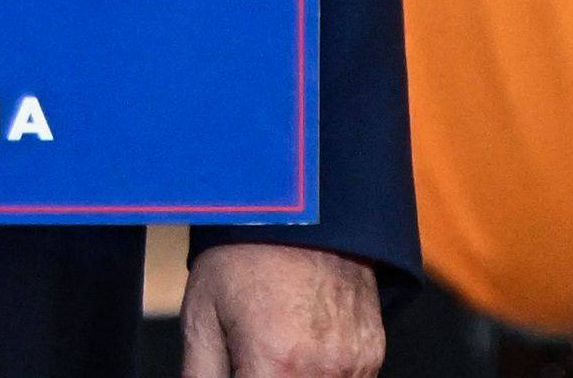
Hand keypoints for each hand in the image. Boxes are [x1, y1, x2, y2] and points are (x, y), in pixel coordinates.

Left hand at [178, 244, 383, 377]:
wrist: (299, 211)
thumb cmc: (245, 256)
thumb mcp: (202, 314)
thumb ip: (201, 375)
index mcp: (276, 365)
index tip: (237, 371)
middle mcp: (322, 371)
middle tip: (252, 359)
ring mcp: (354, 364)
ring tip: (276, 347)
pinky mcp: (371, 353)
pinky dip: (321, 375)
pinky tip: (300, 347)